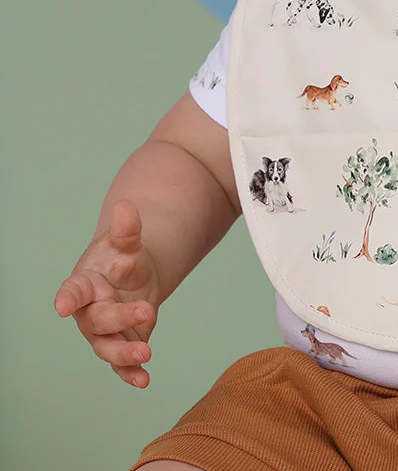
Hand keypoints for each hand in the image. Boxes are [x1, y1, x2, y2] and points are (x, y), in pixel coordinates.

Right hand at [53, 200, 159, 386]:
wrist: (131, 276)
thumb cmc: (120, 257)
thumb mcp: (126, 242)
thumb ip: (127, 229)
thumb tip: (126, 206)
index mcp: (85, 283)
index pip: (73, 291)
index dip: (67, 298)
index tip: (62, 306)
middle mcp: (89, 311)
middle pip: (98, 321)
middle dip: (120, 319)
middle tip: (148, 310)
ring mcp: (103, 332)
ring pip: (107, 347)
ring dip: (124, 353)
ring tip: (145, 354)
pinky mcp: (120, 344)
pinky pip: (121, 364)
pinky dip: (130, 373)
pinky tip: (144, 380)